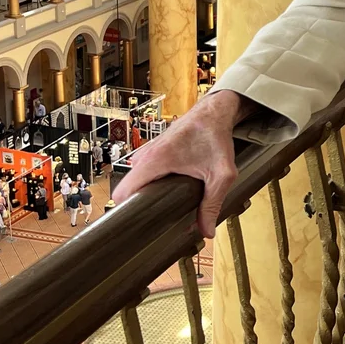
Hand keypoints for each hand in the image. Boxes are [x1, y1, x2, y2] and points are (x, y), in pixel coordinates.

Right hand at [112, 90, 250, 237]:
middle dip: (136, 206)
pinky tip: (163, 193)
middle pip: (128, 188)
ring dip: (143, 193)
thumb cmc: (216, 136)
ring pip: (136, 180)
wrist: (216, 112)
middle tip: (151, 222)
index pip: (123, 191)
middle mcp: (147, 155)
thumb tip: (206, 231)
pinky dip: (149, 182)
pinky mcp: (155, 150)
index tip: (133, 226)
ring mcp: (149, 151)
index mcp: (155, 161)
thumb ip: (213, 203)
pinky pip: (144, 171)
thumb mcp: (220, 174)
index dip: (124, 211)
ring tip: (157, 210)